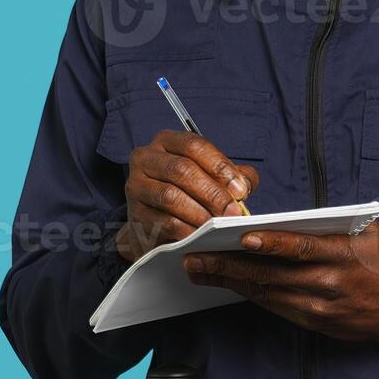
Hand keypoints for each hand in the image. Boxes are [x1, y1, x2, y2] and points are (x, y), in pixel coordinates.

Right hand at [116, 130, 256, 262]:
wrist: (157, 222)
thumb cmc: (190, 191)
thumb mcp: (212, 175)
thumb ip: (234, 174)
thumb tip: (244, 185)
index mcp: (167, 141)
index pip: (194, 145)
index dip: (220, 166)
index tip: (240, 189)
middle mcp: (146, 158)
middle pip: (182, 170)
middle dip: (212, 192)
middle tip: (233, 212)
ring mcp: (137, 186)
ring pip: (170, 196)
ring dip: (200, 212)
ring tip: (220, 225)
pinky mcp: (134, 214)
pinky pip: (163, 222)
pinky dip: (187, 230)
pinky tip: (202, 236)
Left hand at [182, 221, 378, 351]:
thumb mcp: (370, 234)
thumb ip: (333, 227)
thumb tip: (289, 219)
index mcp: (346, 254)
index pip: (303, 248)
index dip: (271, 244)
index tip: (241, 237)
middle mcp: (331, 284)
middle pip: (273, 274)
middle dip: (230, 266)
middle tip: (196, 257)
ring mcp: (320, 307)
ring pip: (267, 293)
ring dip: (230, 282)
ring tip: (200, 269)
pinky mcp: (313, 323)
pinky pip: (275, 306)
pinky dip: (249, 294)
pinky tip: (228, 284)